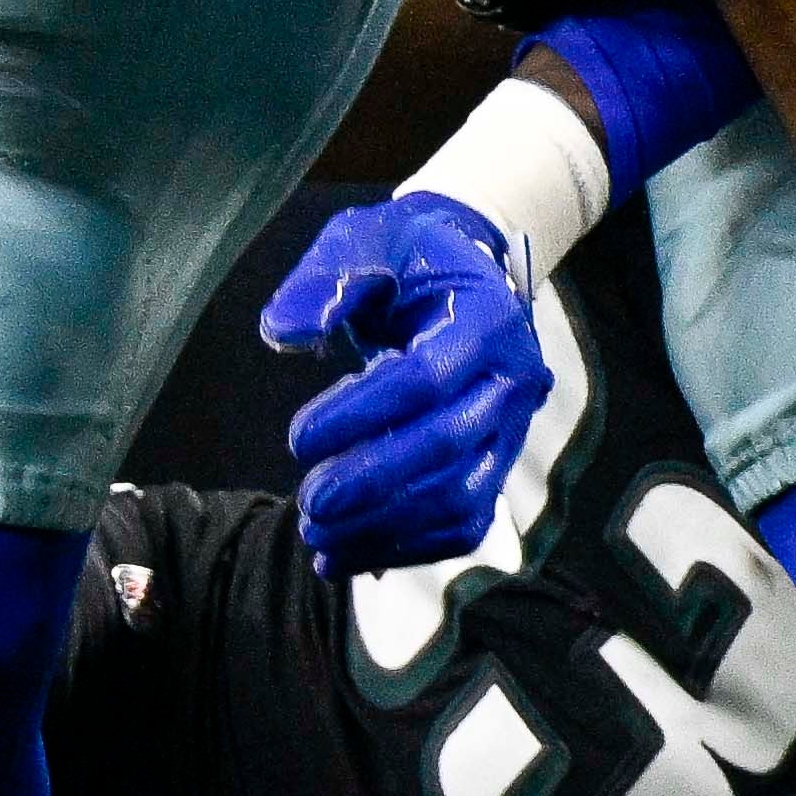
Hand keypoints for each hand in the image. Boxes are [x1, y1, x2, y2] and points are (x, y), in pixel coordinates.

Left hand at [258, 193, 549, 573]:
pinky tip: (344, 555)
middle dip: (373, 482)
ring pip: (461, 499)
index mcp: (487, 319)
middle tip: (308, 501)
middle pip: (447, 447)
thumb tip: (283, 334)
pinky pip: (463, 524)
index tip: (299, 440)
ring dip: (385, 527)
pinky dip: (406, 547)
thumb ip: (325, 280)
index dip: (362, 416)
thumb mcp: (364, 240)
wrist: (461, 272)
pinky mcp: (497, 465)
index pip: (428, 380)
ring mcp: (510, 430)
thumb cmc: (406, 256)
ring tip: (317, 535)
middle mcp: (512, 381)